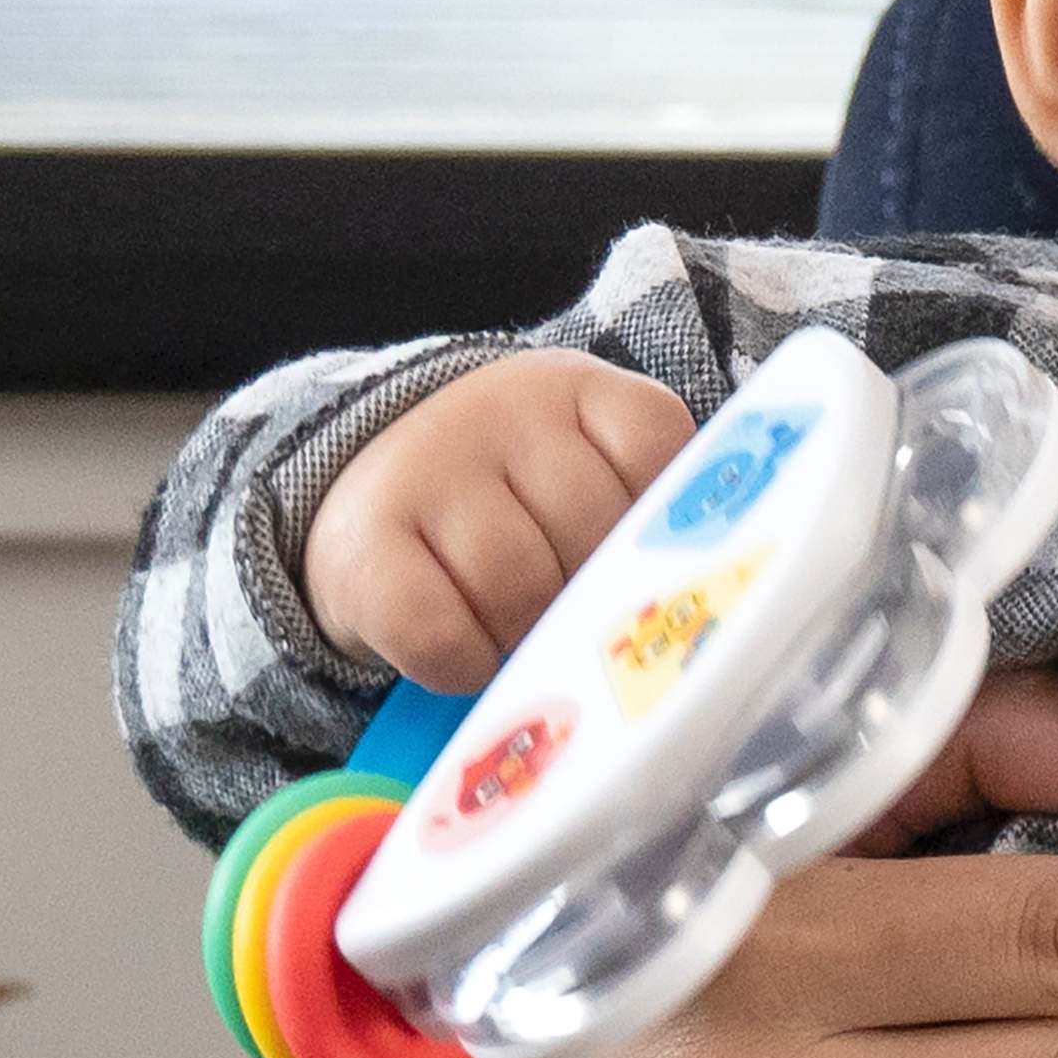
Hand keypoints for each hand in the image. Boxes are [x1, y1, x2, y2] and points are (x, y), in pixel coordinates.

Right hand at [301, 348, 697, 687]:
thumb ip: (648, 518)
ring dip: (527, 636)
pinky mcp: (366, 550)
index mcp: (579, 391)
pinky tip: (466, 648)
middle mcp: (500, 411)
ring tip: (516, 627)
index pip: (653, 453)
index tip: (622, 554)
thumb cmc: (520, 512)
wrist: (377, 507)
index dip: (647, 529)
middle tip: (569, 606)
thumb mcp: (593, 482)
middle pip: (590, 531)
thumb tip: (690, 603)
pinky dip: (464, 665)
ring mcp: (428, 470)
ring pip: (519, 587)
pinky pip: (441, 636)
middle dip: (590, 594)